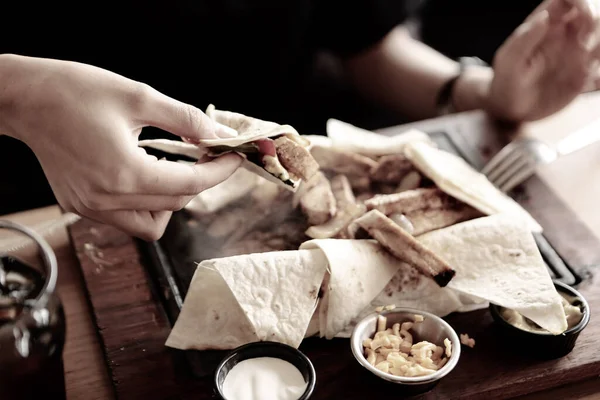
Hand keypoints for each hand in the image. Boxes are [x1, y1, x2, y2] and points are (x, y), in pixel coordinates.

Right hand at [0, 54, 241, 240]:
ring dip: (172, 200)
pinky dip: (146, 202)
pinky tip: (145, 173)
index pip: (190, 185)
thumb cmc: (75, 91)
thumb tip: (218, 136)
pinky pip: (127, 218)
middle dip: (199, 182)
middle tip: (207, 155)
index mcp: (123, 174)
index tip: (235, 157)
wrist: (24, 99)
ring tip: (173, 168)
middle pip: (174, 206)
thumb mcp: (139, 96)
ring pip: (151, 224)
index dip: (219, 172)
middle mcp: (107, 201)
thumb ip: (186, 119)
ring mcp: (91, 208)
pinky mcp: (81, 207)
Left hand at [487, 0, 599, 121]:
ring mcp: (576, 56)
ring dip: (599, 49)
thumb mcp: (509, 62)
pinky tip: (588, 82)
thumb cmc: (505, 82)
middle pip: (592, 17)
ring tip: (584, 66)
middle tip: (582, 44)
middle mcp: (565, 37)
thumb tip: (543, 17)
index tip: (580, 14)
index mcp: (546, 27)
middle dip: (593, 24)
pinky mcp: (584, 76)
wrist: (510, 110)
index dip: (579, 1)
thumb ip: (524, 39)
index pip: (567, 1)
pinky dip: (599, 75)